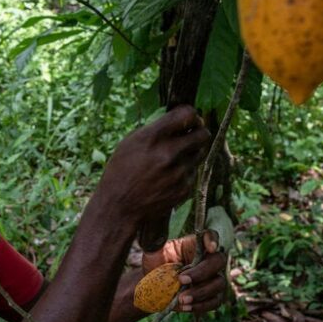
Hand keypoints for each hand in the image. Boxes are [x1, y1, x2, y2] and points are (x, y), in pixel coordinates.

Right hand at [93, 105, 210, 224]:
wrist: (119, 206)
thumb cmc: (121, 171)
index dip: (190, 114)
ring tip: (176, 156)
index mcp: (152, 137)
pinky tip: (168, 176)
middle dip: (198, 131)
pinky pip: (192, 172)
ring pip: (200, 153)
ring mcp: (178, 172)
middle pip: (203, 133)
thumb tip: (179, 120)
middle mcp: (168, 153)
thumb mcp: (130, 143)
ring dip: (191, 151)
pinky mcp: (184, 188)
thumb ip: (155, 130)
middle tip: (192, 133)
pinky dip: (184, 171)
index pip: (187, 114)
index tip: (188, 118)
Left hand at [142, 230, 226, 313]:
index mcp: (194, 244)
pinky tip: (185, 306)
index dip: (214, 240)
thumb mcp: (153, 253)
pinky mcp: (212, 296)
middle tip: (182, 279)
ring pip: (219, 283)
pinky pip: (215, 301)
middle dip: (202, 272)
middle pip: (218, 261)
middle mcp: (208, 259)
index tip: (210, 247)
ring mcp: (213, 278)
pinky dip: (201, 305)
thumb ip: (156, 245)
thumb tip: (156, 236)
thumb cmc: (155, 265)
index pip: (211, 235)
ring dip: (201, 292)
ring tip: (182, 299)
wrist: (153, 287)